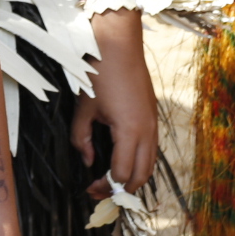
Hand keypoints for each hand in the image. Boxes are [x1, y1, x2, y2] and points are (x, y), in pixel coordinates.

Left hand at [73, 14, 157, 192]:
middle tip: (101, 191)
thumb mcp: (84, 108)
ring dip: (134, 176)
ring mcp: (153, 123)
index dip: (105, 186)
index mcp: (130, 131)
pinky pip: (152, 148)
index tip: (88, 188)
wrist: (119, 44)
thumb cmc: (99, 73)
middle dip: (122, 189)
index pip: (121, 174)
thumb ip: (81, 138)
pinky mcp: (153, 115)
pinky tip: (124, 159)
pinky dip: (140, 161)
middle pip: (142, 176)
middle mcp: (147, 131)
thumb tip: (88, 160)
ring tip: (112, 180)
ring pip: (150, 163)